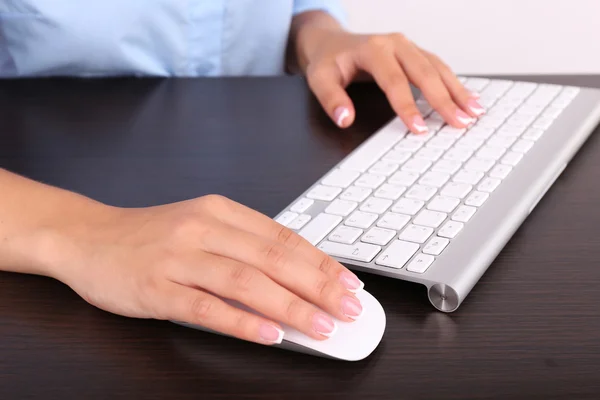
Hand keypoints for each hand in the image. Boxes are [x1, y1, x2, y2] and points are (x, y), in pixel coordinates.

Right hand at [52, 195, 363, 344]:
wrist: (88, 237)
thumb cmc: (151, 236)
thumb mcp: (201, 227)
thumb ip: (243, 247)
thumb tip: (294, 279)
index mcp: (220, 211)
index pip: (283, 236)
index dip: (321, 261)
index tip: (349, 282)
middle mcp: (203, 229)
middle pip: (273, 259)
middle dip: (318, 286)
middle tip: (350, 308)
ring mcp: (178, 258)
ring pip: (246, 283)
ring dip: (290, 307)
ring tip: (322, 327)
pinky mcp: (156, 288)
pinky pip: (206, 308)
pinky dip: (242, 322)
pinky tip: (269, 336)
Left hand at [292, 13, 484, 133]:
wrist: (331, 42)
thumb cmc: (328, 62)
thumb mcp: (320, 79)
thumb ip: (331, 99)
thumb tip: (345, 119)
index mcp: (374, 49)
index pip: (394, 81)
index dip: (408, 106)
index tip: (420, 128)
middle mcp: (395, 44)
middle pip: (425, 72)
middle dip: (444, 99)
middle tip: (461, 122)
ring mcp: (408, 46)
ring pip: (438, 68)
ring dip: (457, 90)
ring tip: (474, 112)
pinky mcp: (415, 52)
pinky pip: (438, 67)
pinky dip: (454, 83)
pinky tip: (467, 98)